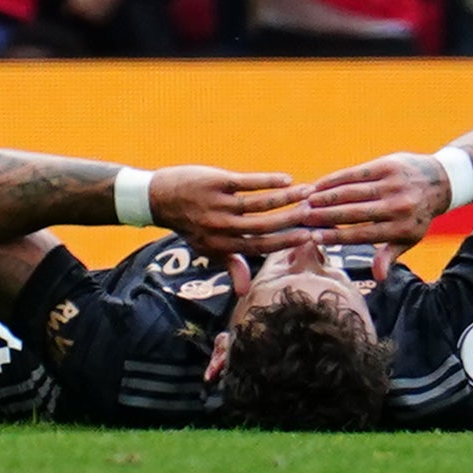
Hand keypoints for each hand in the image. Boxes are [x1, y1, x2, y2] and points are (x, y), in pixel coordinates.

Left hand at [151, 165, 308, 253]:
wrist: (158, 197)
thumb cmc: (189, 224)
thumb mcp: (208, 248)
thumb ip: (232, 265)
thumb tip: (245, 292)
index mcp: (222, 244)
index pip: (261, 246)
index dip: (286, 242)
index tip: (310, 236)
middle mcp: (221, 226)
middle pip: (264, 226)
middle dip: (291, 220)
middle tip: (314, 212)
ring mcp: (218, 203)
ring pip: (258, 203)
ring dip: (285, 197)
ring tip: (306, 192)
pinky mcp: (215, 181)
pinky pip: (246, 182)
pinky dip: (268, 181)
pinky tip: (286, 179)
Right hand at [293, 151, 451, 250]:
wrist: (440, 180)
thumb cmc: (418, 214)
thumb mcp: (409, 237)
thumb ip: (389, 255)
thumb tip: (378, 278)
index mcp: (403, 229)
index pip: (362, 235)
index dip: (336, 237)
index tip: (313, 237)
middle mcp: (398, 207)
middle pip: (353, 213)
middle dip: (325, 216)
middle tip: (302, 218)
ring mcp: (392, 184)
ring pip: (351, 192)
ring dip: (325, 197)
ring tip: (306, 201)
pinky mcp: (386, 166)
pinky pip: (355, 173)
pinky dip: (334, 179)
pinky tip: (319, 184)